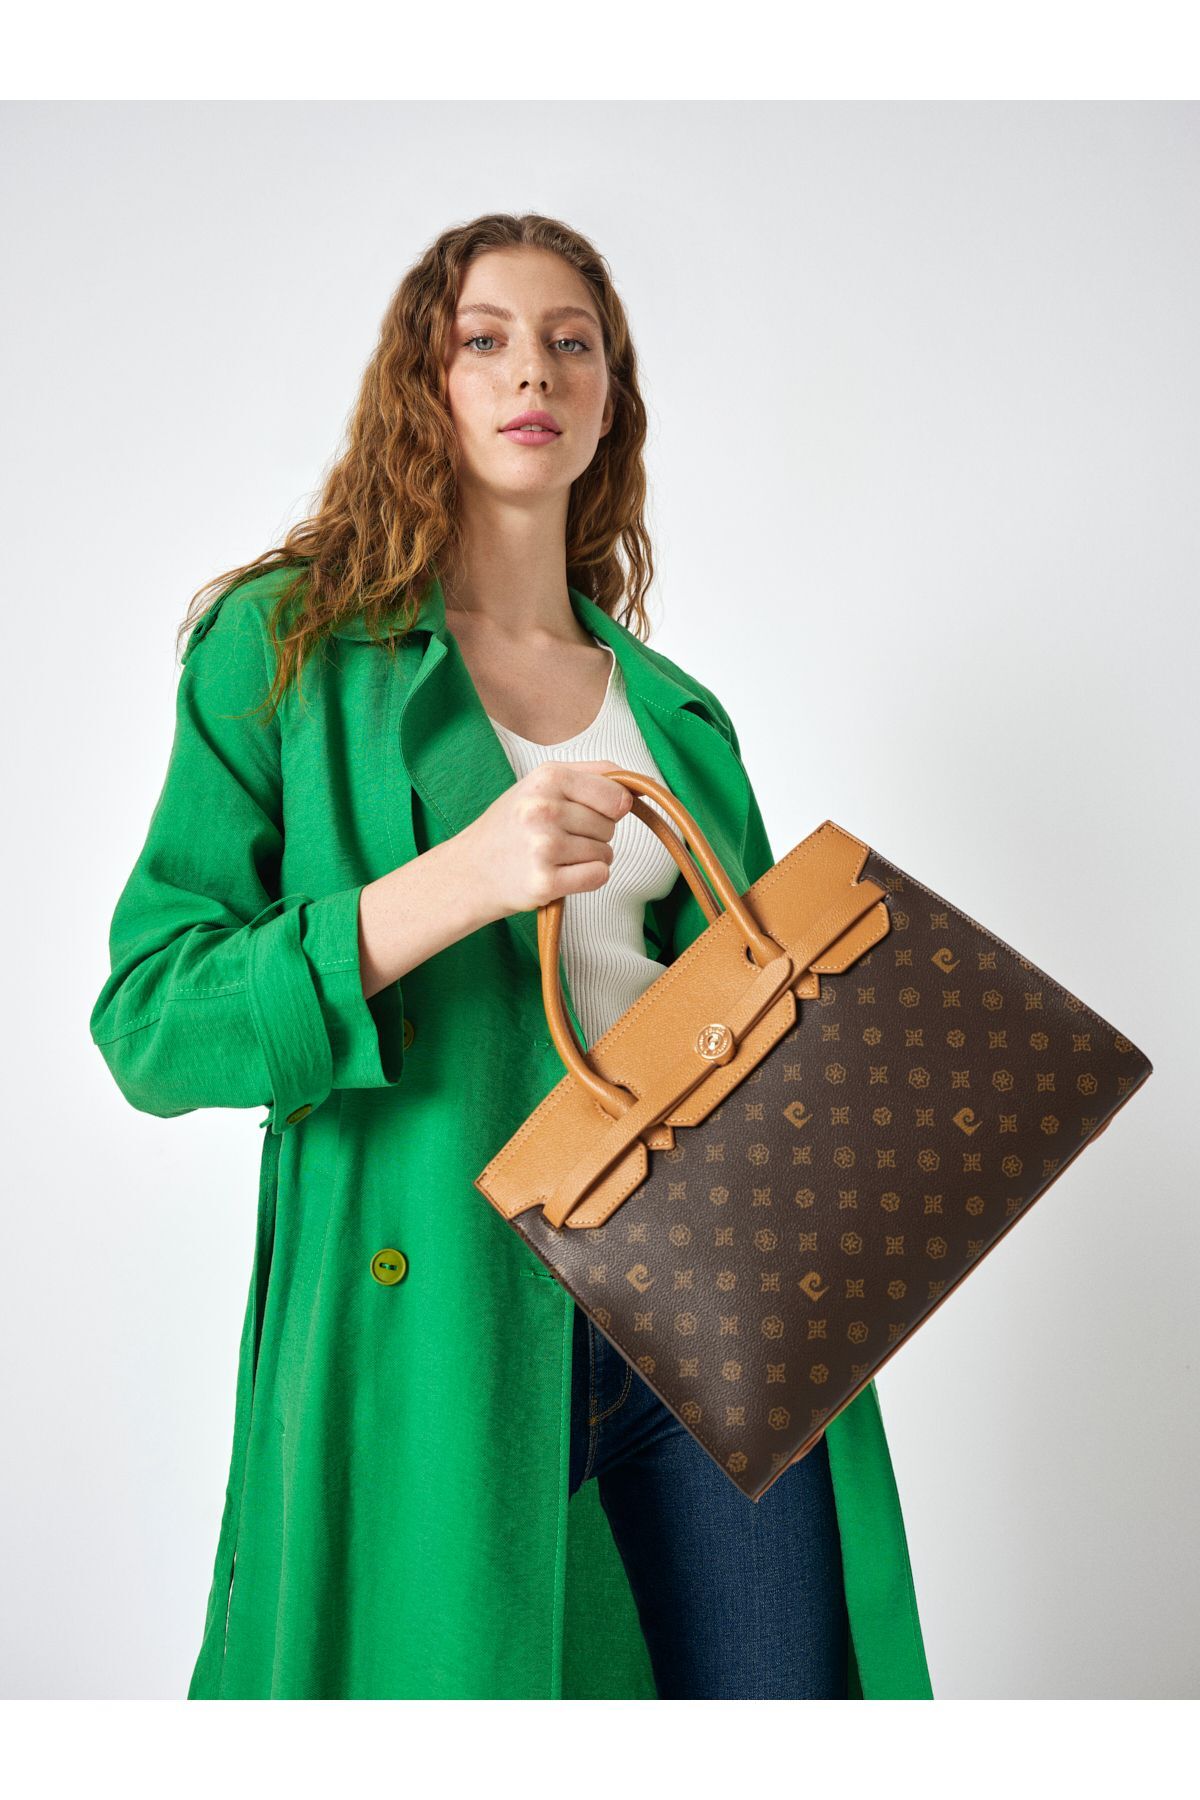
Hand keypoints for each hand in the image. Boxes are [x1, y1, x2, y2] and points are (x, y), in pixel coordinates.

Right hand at [460, 759, 634, 924]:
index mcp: (546, 778)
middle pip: (610, 826)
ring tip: (556, 855)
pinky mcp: (545, 882)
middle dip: (595, 834)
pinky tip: (562, 874)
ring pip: (606, 853)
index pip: (616, 795)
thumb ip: (592, 774)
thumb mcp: (541, 783)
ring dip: (589, 858)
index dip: (611, 808)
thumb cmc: (512, 825)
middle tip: (559, 836)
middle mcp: (543, 809)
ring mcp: (543, 847)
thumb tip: (640, 782)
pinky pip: (598, 876)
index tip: (590, 813)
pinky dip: (588, 878)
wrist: (470, 870)